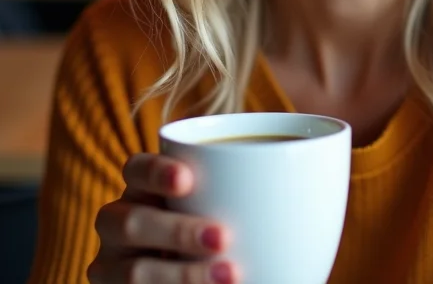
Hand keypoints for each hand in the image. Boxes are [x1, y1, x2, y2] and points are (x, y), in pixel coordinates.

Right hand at [88, 153, 237, 283]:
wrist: (208, 277)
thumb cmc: (220, 234)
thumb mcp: (227, 206)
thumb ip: (250, 189)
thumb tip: (319, 161)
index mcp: (142, 190)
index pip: (136, 169)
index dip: (156, 172)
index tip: (189, 179)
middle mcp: (119, 226)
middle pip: (130, 222)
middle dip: (177, 230)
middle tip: (224, 237)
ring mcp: (113, 269)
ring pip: (133, 274)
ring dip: (182, 275)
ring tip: (232, 276)